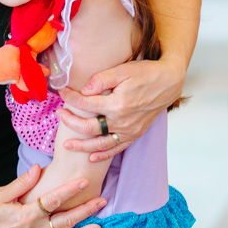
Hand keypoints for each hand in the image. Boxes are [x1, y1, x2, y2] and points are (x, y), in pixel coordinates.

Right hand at [0, 165, 106, 227]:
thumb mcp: (0, 195)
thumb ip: (21, 183)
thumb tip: (38, 168)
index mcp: (26, 214)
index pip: (53, 200)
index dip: (69, 190)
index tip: (83, 180)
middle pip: (65, 220)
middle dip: (85, 210)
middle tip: (101, 201)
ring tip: (99, 227)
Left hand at [58, 55, 186, 161]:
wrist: (168, 83)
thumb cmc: (145, 74)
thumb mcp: (122, 70)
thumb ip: (100, 80)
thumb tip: (83, 90)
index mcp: (117, 104)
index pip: (85, 103)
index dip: (70, 98)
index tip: (62, 92)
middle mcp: (122, 121)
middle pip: (88, 127)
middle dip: (70, 121)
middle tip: (59, 114)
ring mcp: (129, 130)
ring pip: (100, 144)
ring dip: (82, 145)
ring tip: (67, 144)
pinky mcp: (135, 134)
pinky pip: (117, 149)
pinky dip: (103, 155)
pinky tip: (91, 157)